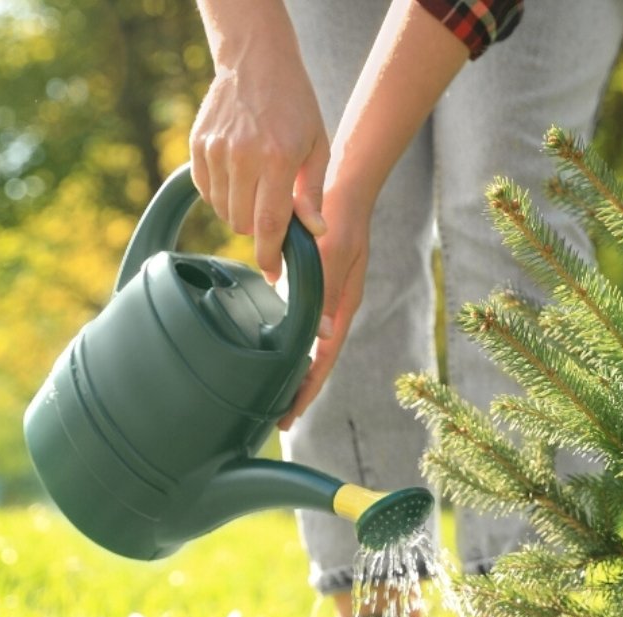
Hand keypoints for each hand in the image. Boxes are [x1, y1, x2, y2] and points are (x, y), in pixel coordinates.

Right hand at [189, 8, 328, 283]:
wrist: (256, 61)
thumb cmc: (295, 105)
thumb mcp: (317, 146)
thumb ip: (314, 192)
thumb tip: (315, 232)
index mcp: (278, 158)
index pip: (270, 224)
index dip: (270, 256)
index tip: (272, 272)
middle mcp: (243, 155)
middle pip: (243, 223)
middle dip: (259, 231)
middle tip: (273, 214)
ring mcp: (216, 150)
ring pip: (222, 210)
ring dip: (240, 213)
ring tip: (257, 191)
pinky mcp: (198, 145)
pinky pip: (206, 191)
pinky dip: (221, 195)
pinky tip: (238, 178)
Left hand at [279, 186, 371, 429]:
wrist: (345, 189)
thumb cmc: (339, 220)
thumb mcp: (331, 255)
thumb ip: (324, 292)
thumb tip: (319, 337)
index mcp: (342, 307)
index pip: (323, 362)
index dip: (306, 392)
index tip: (289, 417)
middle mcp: (336, 309)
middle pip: (317, 363)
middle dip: (300, 392)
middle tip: (278, 419)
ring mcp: (328, 300)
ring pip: (310, 348)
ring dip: (295, 373)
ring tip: (277, 396)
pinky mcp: (317, 288)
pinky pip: (303, 327)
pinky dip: (291, 346)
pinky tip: (278, 352)